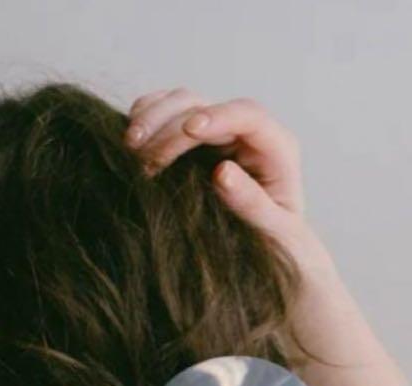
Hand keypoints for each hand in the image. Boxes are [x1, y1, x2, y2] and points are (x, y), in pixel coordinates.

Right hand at [124, 87, 334, 275]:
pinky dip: (147, 119)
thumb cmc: (281, 249)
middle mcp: (247, 134)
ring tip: (129, 146)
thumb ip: (252, 204)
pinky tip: (130, 141)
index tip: (188, 129)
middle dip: (170, 122)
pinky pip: (168, 115)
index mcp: (276, 149)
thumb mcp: (276, 234)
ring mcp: (219, 134)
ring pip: (182, 103)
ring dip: (151, 118)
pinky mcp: (196, 143)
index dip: (216, 115)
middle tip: (140, 152)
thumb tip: (222, 172)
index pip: (247, 115)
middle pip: (205, 105)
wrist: (275, 255)